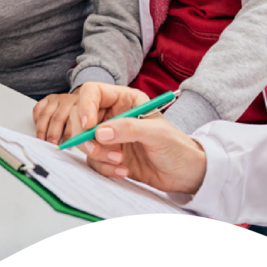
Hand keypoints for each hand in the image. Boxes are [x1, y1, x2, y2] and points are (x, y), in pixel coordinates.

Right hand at [32, 90, 80, 144]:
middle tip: (51, 146)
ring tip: (42, 140)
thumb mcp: (85, 122)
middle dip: (52, 135)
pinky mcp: (48, 99)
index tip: (65, 147)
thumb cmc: (82, 114)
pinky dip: (36, 120)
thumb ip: (81, 131)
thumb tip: (75, 145)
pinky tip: (38, 128)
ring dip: (42, 130)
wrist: (83, 99)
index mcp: (79, 107)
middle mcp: (67, 101)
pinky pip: (38, 109)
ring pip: (45, 115)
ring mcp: (56, 99)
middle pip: (57, 119)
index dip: (68, 137)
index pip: (72, 123)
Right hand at [70, 82, 207, 194]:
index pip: (93, 93)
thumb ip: (128, 129)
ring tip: (120, 161)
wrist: (184, 174)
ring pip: (85, 141)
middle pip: (81, 117)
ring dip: (98, 154)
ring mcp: (110, 137)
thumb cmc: (176, 146)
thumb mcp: (156, 133)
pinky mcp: (109, 156)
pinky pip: (94, 160)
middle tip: (96, 149)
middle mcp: (114, 115)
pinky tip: (124, 171)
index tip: (88, 126)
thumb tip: (99, 132)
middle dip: (86, 136)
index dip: (85, 106)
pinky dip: (104, 167)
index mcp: (125, 100)